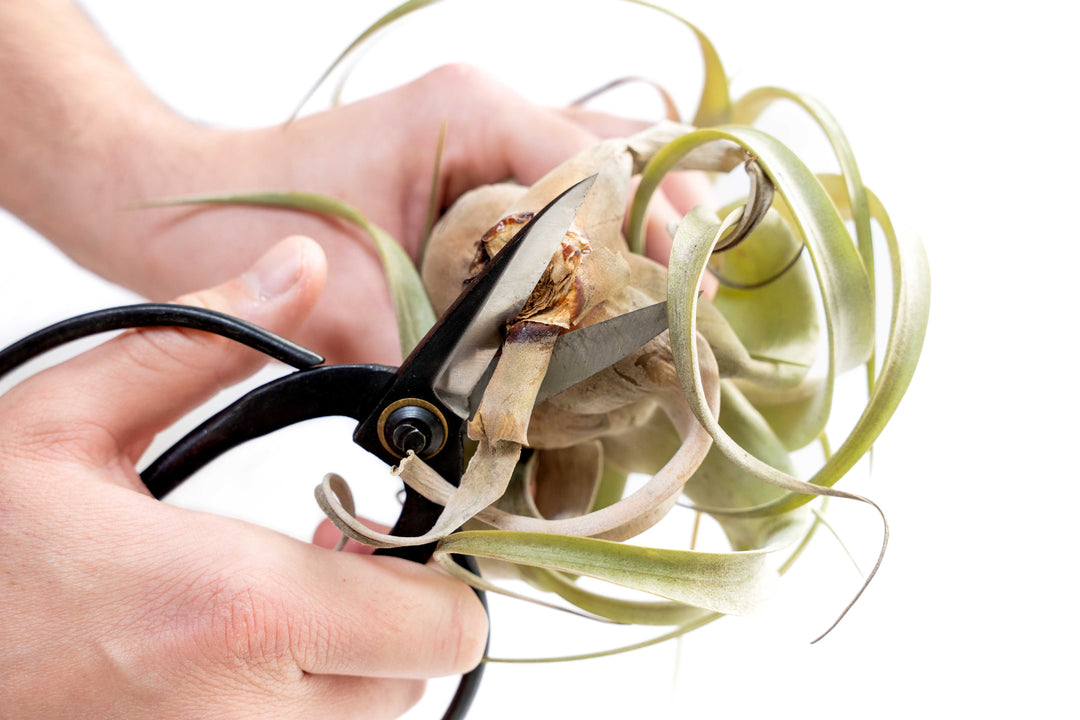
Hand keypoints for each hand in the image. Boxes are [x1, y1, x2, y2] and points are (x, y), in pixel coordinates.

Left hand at [0, 1, 708, 365]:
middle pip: (623, 160)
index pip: (599, 167)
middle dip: (665, 237)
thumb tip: (494, 432)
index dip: (652, 239)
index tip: (685, 309)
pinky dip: (593, 258)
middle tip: (692, 317)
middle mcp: (494, 117)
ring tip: (664, 320)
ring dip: (636, 245)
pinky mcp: (477, 184)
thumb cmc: (240, 219)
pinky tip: (606, 318)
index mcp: (472, 113)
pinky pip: (562, 210)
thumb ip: (421, 357)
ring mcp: (489, 145)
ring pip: (602, 181)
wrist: (181, 199)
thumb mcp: (336, 297)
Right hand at [0, 237, 487, 718]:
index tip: (366, 517)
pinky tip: (232, 656)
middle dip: (395, 609)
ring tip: (272, 603)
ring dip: (350, 662)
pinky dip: (300, 704)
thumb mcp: (59, 427)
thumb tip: (300, 266)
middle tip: (322, 549)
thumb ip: (197, 343)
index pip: (443, 624)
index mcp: (232, 613)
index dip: (432, 567)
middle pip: (419, 676)